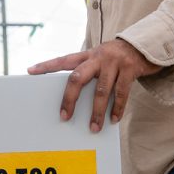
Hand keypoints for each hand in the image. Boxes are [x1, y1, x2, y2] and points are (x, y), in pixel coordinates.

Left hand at [27, 39, 159, 130]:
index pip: (63, 60)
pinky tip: (113, 119)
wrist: (143, 46)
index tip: (30, 71)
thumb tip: (73, 97)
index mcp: (87, 55)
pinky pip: (121, 93)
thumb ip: (87, 71)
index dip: (46, 65)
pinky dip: (117, 108)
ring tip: (93, 127)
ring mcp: (114, 62)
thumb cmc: (115, 58)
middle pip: (77, 78)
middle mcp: (98, 57)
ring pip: (101, 90)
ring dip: (96, 112)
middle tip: (64, 117)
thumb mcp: (99, 59)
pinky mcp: (130, 69)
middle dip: (70, 99)